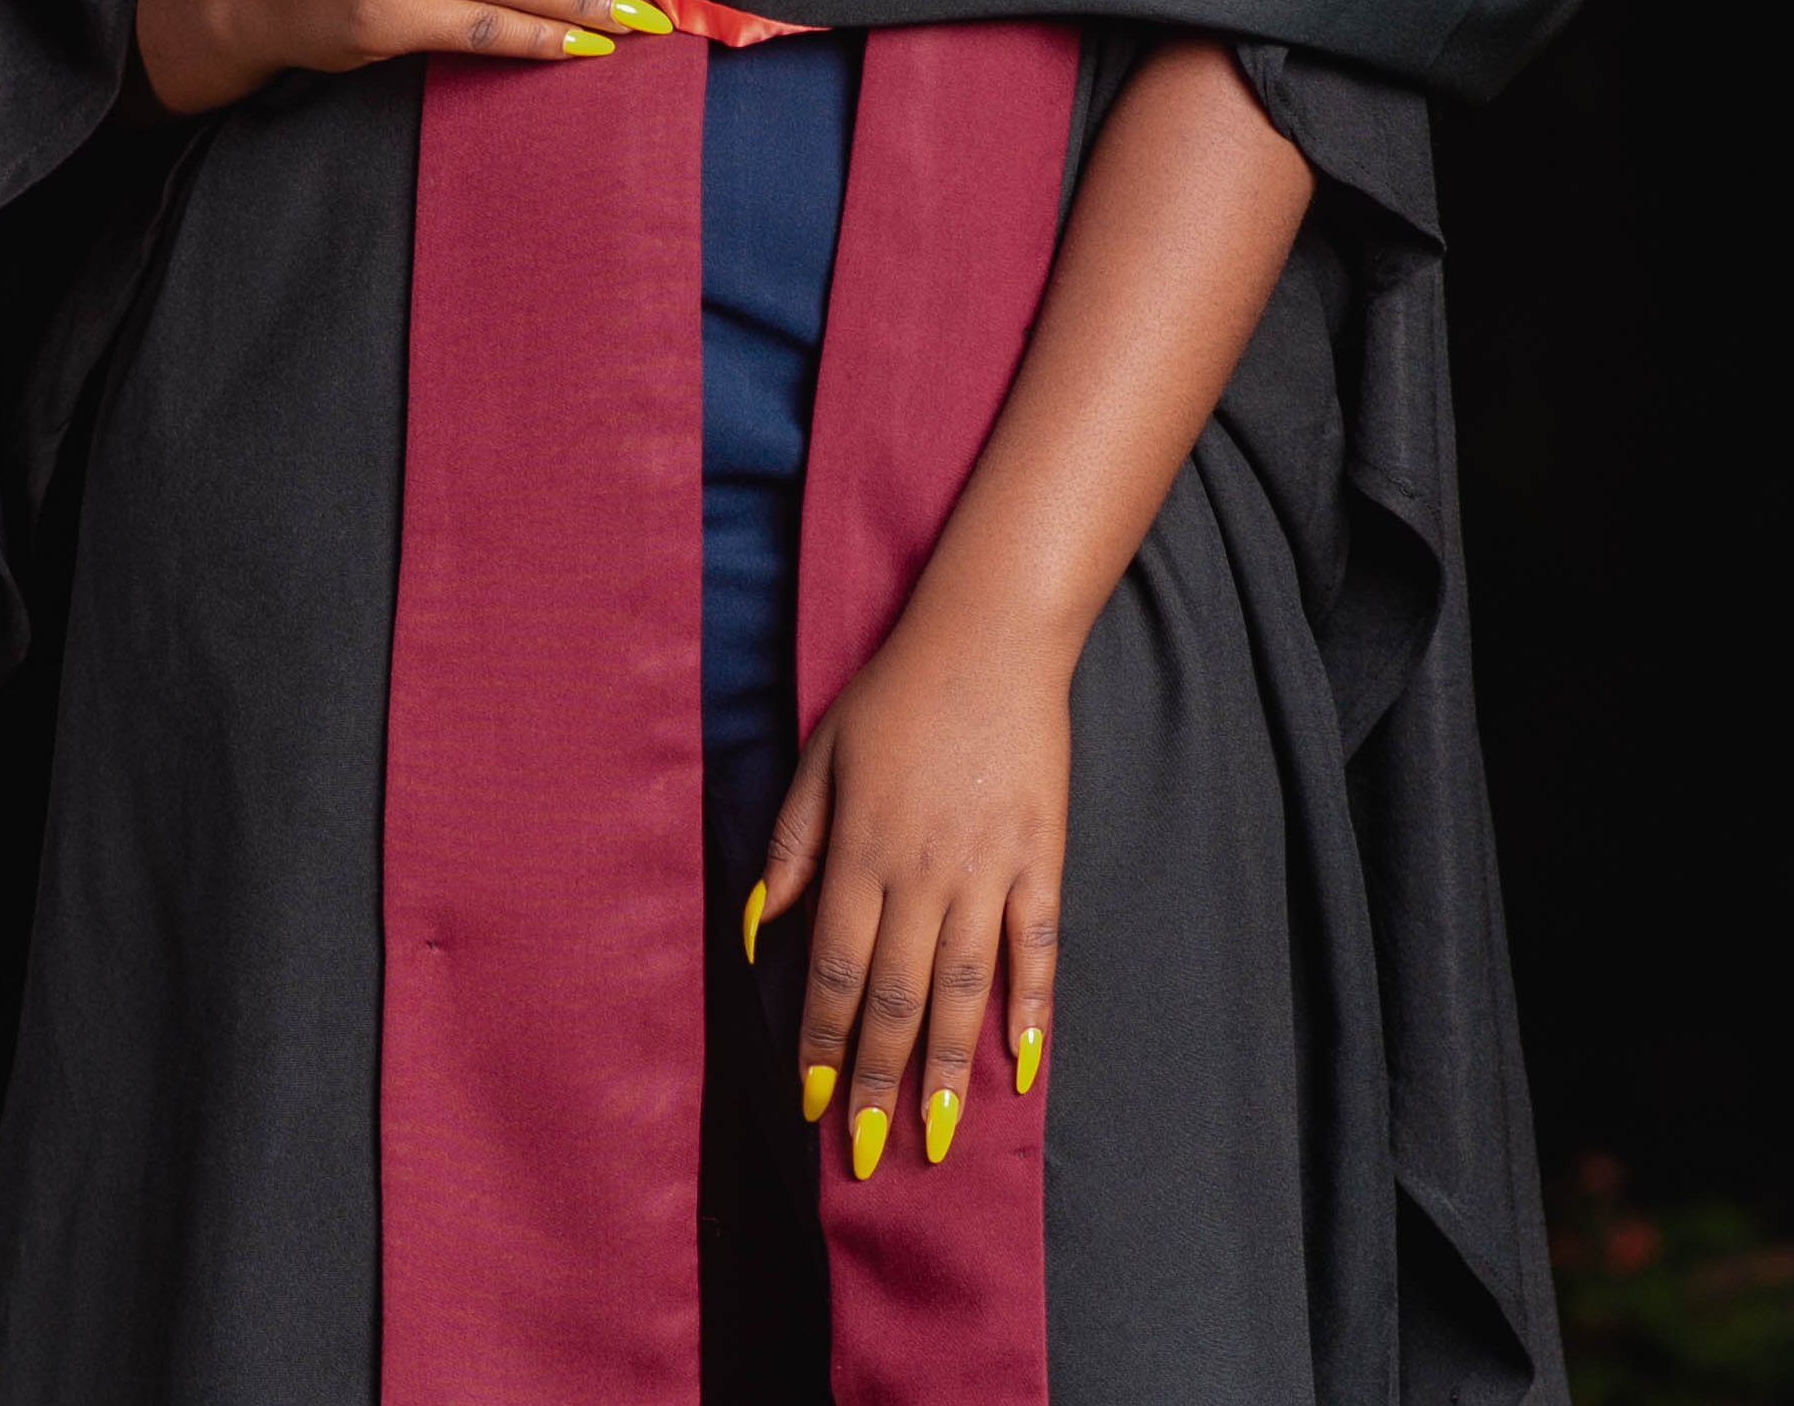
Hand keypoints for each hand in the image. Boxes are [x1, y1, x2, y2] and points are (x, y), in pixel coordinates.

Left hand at [753, 605, 1069, 1181]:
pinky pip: (1036, 950)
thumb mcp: (819, 757)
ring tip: (940, 1138)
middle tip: (866, 1152)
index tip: (812, 1103)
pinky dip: (1031, 1011)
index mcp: (859, 850)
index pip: (831, 969)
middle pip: (893, 997)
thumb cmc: (892, 696)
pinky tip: (1023, 1068)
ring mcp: (986, 870)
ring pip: (962, 990)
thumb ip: (790, 845)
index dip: (820, 1042)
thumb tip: (753, 925)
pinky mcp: (1040, 861)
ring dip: (948, 1069)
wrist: (986, 641)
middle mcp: (920, 873)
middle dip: (876, 1080)